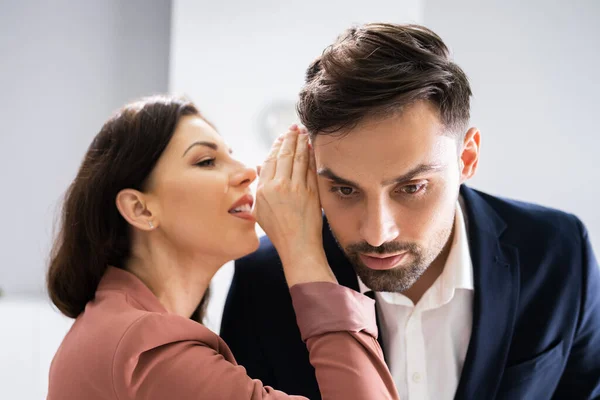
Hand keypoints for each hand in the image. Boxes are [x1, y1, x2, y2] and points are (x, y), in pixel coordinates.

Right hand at [254, 125, 335, 285]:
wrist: (297, 246)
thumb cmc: (278, 231)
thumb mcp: (260, 210)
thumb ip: (260, 187)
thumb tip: (261, 165)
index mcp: (263, 190)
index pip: (269, 160)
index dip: (276, 146)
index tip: (281, 138)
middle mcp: (278, 187)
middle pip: (284, 155)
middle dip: (290, 138)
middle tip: (294, 127)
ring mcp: (296, 189)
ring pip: (298, 158)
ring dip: (301, 142)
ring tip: (303, 131)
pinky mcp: (311, 192)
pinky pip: (310, 168)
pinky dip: (311, 155)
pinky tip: (312, 146)